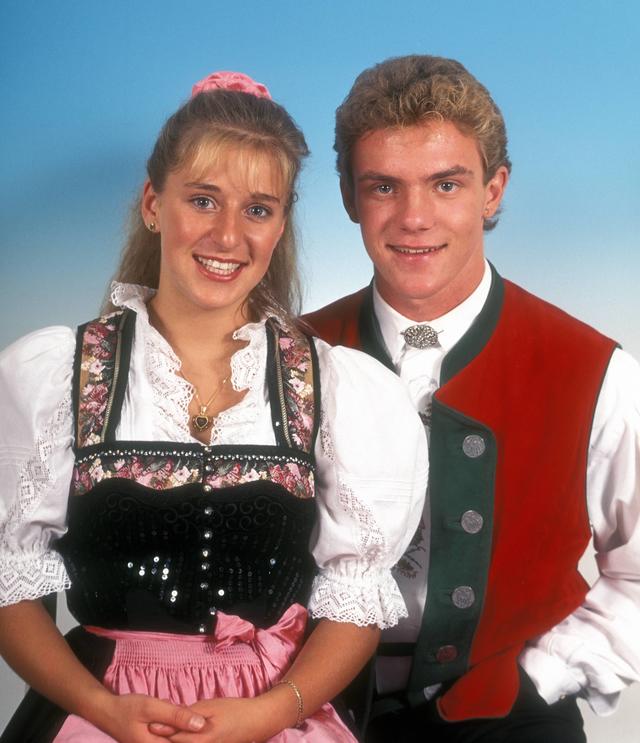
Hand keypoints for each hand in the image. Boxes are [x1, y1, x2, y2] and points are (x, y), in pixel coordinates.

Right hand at [95, 693, 205, 741]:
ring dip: (177, 721)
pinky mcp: (153, 741)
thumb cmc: (127, 708)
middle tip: (178, 709)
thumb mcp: (153, 707)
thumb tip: (202, 724)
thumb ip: (176, 716)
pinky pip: (168, 733)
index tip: (192, 715)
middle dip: (184, 724)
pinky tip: (165, 710)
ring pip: (175, 736)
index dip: (192, 731)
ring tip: (167, 708)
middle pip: (181, 739)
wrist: (106, 710)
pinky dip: (170, 721)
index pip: (185, 742)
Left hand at [150, 697, 275, 742]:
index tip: (148, 722)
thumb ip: (189, 713)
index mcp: (201, 739)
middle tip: (153, 726)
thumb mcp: (210, 706)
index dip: (160, 729)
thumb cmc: (235, 710)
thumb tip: (170, 714)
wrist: (257, 721)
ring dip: (175, 740)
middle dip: (166, 737)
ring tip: (165, 731)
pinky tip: (181, 734)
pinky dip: (185, 741)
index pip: (173, 737)